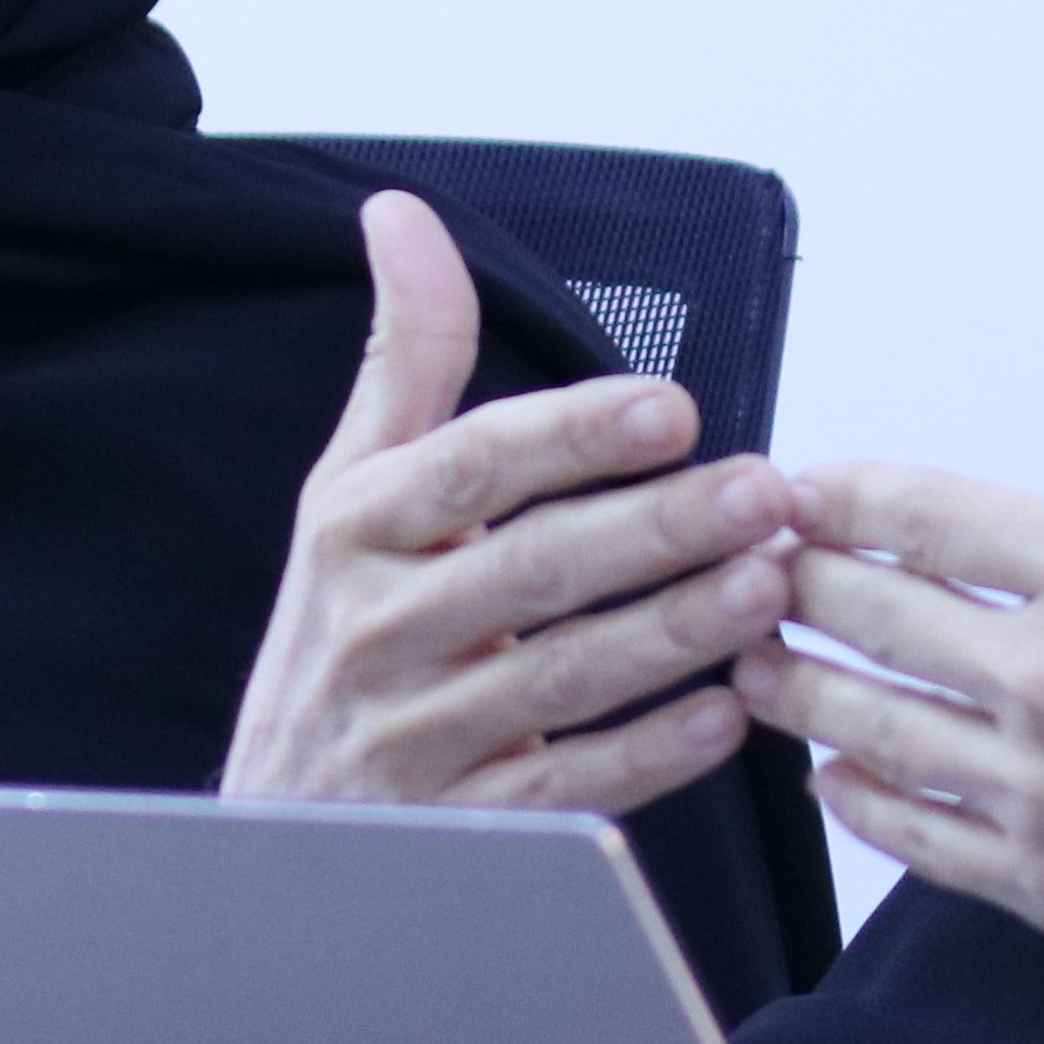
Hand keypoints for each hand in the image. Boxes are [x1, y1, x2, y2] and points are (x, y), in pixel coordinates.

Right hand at [220, 193, 796, 812]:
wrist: (274, 829)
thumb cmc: (341, 633)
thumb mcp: (349, 490)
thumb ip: (405, 358)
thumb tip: (402, 214)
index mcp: (355, 529)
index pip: (470, 468)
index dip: (572, 436)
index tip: (671, 408)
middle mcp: (375, 629)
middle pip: (530, 569)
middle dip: (656, 528)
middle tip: (763, 492)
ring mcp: (413, 734)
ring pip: (559, 677)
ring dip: (674, 630)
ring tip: (769, 584)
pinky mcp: (456, 824)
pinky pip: (565, 786)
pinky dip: (648, 756)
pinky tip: (727, 717)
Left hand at [740, 221, 1043, 1023]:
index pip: (917, 509)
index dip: (838, 491)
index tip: (792, 484)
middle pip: (866, 611)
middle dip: (792, 578)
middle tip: (743, 562)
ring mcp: (1039, 791)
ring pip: (864, 723)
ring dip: (794, 682)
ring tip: (749, 655)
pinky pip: (912, 837)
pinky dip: (856, 800)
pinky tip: (834, 776)